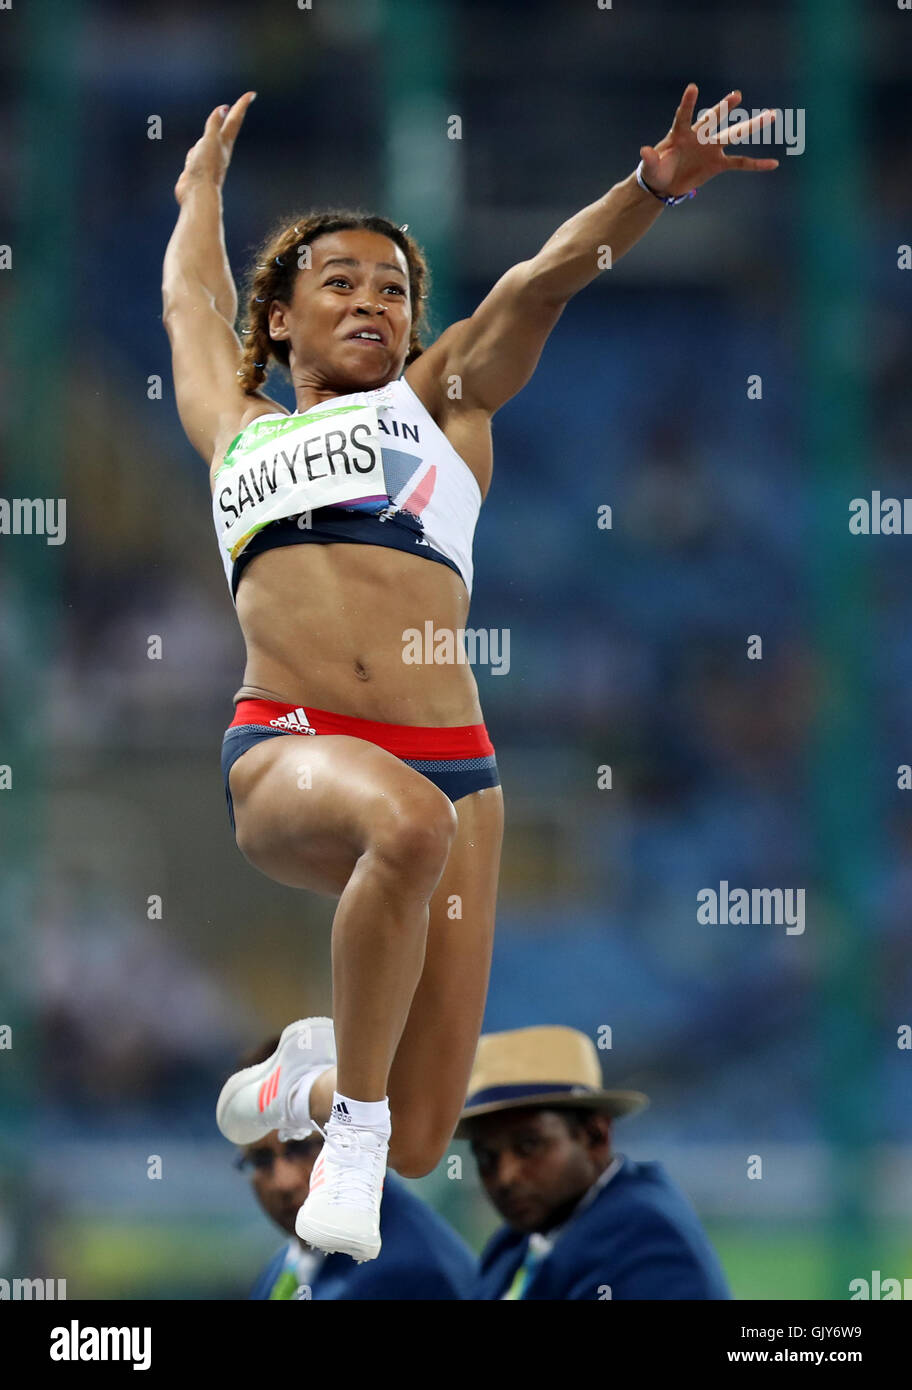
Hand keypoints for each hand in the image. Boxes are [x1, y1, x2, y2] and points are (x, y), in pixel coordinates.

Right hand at [174, 91, 256, 203]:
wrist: (197, 193)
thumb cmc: (205, 167)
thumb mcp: (210, 141)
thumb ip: (214, 124)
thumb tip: (223, 108)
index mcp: (224, 142)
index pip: (235, 119)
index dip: (242, 105)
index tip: (252, 94)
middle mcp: (219, 150)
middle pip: (226, 128)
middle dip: (232, 116)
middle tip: (237, 106)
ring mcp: (208, 160)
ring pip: (209, 141)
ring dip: (212, 133)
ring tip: (216, 129)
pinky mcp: (197, 169)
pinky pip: (195, 155)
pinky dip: (195, 151)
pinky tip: (194, 154)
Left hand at [639, 84, 778, 197]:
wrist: (664, 184)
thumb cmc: (655, 171)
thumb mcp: (650, 167)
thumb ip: (649, 159)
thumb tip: (643, 152)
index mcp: (680, 133)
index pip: (684, 115)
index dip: (688, 103)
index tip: (693, 87)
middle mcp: (699, 136)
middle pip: (713, 120)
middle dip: (724, 108)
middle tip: (736, 95)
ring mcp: (711, 148)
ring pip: (734, 135)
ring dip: (753, 126)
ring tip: (772, 115)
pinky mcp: (718, 164)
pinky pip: (741, 163)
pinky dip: (756, 164)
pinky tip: (773, 163)